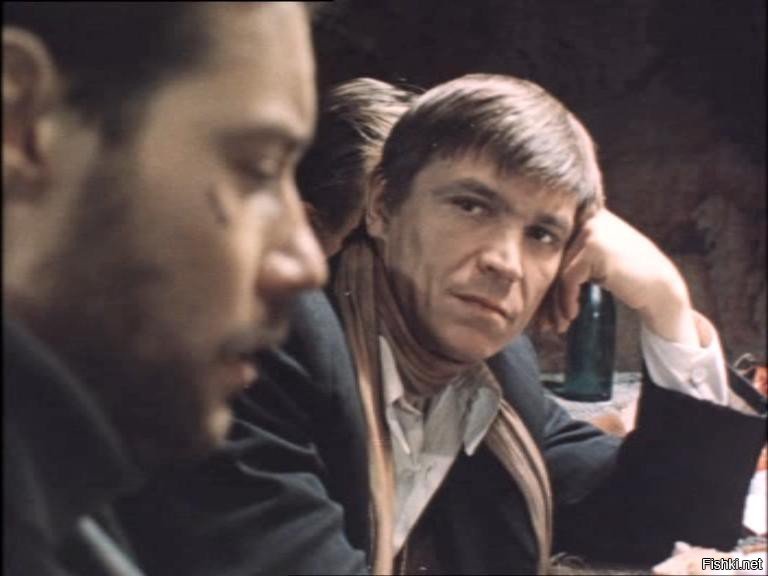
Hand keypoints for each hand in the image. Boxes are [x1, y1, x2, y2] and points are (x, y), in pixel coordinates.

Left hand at [544, 209, 699, 344]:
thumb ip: (571, 256)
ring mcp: (591, 231)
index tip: (543, 309)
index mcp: (587, 217)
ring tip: (558, 324)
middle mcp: (587, 219)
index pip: (555, 250)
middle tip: (545, 322)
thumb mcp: (597, 260)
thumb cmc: (627, 277)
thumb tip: (533, 273)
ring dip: (556, 302)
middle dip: (549, 295)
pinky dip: (567, 300)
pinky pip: (568, 278)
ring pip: (558, 271)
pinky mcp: (594, 248)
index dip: (547, 280)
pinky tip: (572, 314)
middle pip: (554, 261)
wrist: (660, 287)